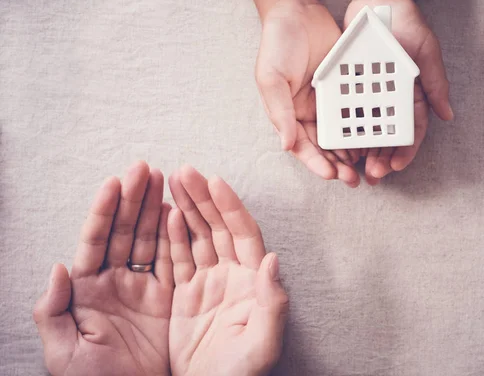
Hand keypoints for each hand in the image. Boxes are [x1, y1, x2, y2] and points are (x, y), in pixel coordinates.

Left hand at [33, 161, 172, 375]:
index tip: (115, 182)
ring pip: (149, 239)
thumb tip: (58, 267)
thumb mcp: (63, 353)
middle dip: (134, 198)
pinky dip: (176, 238)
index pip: (95, 241)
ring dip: (154, 209)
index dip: (105, 211)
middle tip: (145, 168)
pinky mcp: (167, 297)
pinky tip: (177, 213)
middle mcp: (115, 281)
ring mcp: (142, 287)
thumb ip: (53, 310)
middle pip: (125, 231)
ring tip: (163, 180)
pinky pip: (172, 261)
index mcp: (86, 290)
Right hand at [168, 165, 288, 375]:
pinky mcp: (184, 295)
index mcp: (252, 281)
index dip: (230, 207)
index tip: (215, 182)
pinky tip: (165, 215)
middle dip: (203, 198)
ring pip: (196, 236)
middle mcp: (231, 275)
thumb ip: (272, 303)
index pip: (243, 234)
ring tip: (172, 181)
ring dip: (186, 208)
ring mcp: (206, 283)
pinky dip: (170, 236)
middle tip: (185, 171)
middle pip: (217, 227)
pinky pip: (177, 259)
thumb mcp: (262, 344)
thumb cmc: (241, 374)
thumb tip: (273, 259)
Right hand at [256, 1, 360, 186]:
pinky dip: (363, 126)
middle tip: (353, 179)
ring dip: (352, 151)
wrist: (299, 12)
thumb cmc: (277, 45)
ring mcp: (328, 102)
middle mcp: (308, 113)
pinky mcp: (344, 89)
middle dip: (337, 164)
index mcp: (288, 115)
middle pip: (324, 146)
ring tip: (366, 165)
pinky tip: (374, 138)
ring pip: (342, 134)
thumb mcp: (271, 79)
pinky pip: (355, 111)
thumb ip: (279, 112)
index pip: (302, 146)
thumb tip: (287, 145)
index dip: (316, 163)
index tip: (331, 174)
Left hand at [346, 0, 452, 184]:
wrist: (376, 2)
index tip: (395, 166)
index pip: (411, 131)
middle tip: (372, 175)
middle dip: (381, 158)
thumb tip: (448, 115)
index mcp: (411, 96)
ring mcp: (369, 95)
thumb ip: (436, 83)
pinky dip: (344, 130)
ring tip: (354, 168)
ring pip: (366, 131)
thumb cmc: (407, 24)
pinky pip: (346, 113)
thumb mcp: (427, 52)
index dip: (405, 151)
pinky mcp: (350, 87)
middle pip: (387, 137)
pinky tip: (338, 146)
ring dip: (362, 152)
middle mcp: (390, 100)